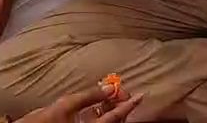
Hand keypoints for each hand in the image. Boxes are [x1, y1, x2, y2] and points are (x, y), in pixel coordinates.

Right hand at [17, 84, 142, 122]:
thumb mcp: (63, 106)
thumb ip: (88, 96)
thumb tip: (108, 87)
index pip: (117, 116)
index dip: (130, 104)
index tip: (142, 94)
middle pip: (114, 120)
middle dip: (119, 103)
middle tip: (117, 89)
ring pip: (106, 122)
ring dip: (109, 108)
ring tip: (108, 93)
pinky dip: (100, 114)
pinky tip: (95, 104)